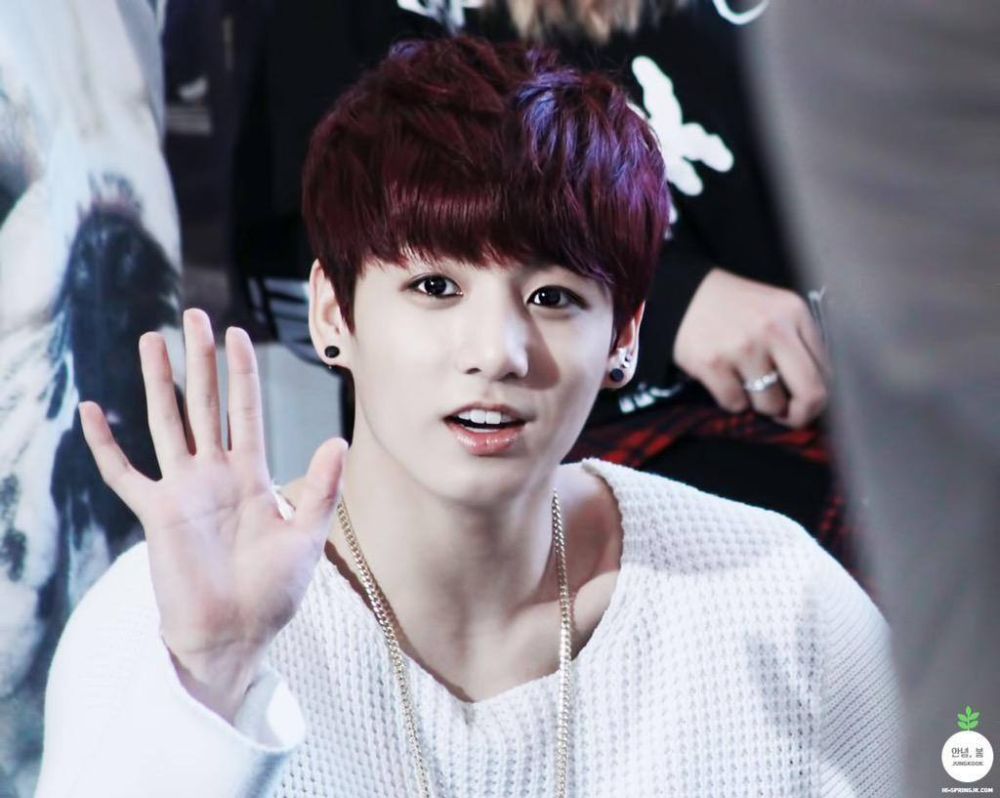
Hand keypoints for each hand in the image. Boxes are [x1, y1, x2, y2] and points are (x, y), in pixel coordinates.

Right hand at [79, 308, 346, 719]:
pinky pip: (124, 474)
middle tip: (193, 315)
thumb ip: (321, 488)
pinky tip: (93, 412)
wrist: (237, 633)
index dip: (241, 373)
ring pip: (168, 423)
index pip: (246, 410)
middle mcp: (215, 473)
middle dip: (200, 360)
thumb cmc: (275, 590)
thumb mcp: (307, 536)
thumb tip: (338, 440)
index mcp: (253, 474)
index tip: (237, 333)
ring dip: (159, 383)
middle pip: (205, 404)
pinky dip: (106, 445)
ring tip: (151, 341)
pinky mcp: (156, 514)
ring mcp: (183, 490)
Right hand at [672, 269, 830, 427]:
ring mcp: (742, 347)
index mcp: (796, 313)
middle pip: (810, 393)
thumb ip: (800, 344)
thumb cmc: (738, 308)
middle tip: (787, 417)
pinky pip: (735, 404)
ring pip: (770, 404)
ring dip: (759, 404)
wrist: (685, 295)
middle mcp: (773, 329)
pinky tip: (725, 380)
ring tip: (746, 384)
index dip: (818, 396)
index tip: (804, 403)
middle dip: (801, 415)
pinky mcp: (712, 363)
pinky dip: (731, 400)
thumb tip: (816, 395)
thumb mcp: (778, 312)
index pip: (826, 371)